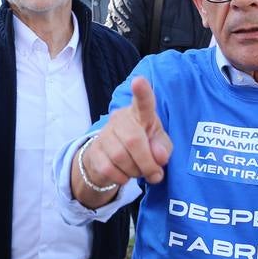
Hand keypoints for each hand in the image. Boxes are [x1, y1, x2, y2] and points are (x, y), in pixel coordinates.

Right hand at [71, 77, 172, 203]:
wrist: (112, 161)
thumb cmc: (143, 146)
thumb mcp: (159, 146)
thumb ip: (163, 148)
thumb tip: (158, 156)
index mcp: (141, 114)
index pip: (143, 102)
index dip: (142, 92)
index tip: (139, 80)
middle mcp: (120, 119)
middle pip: (133, 140)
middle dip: (147, 163)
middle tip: (155, 174)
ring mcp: (104, 134)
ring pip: (120, 157)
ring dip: (135, 172)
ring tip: (138, 172)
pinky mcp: (94, 150)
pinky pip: (109, 168)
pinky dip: (122, 178)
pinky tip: (124, 175)